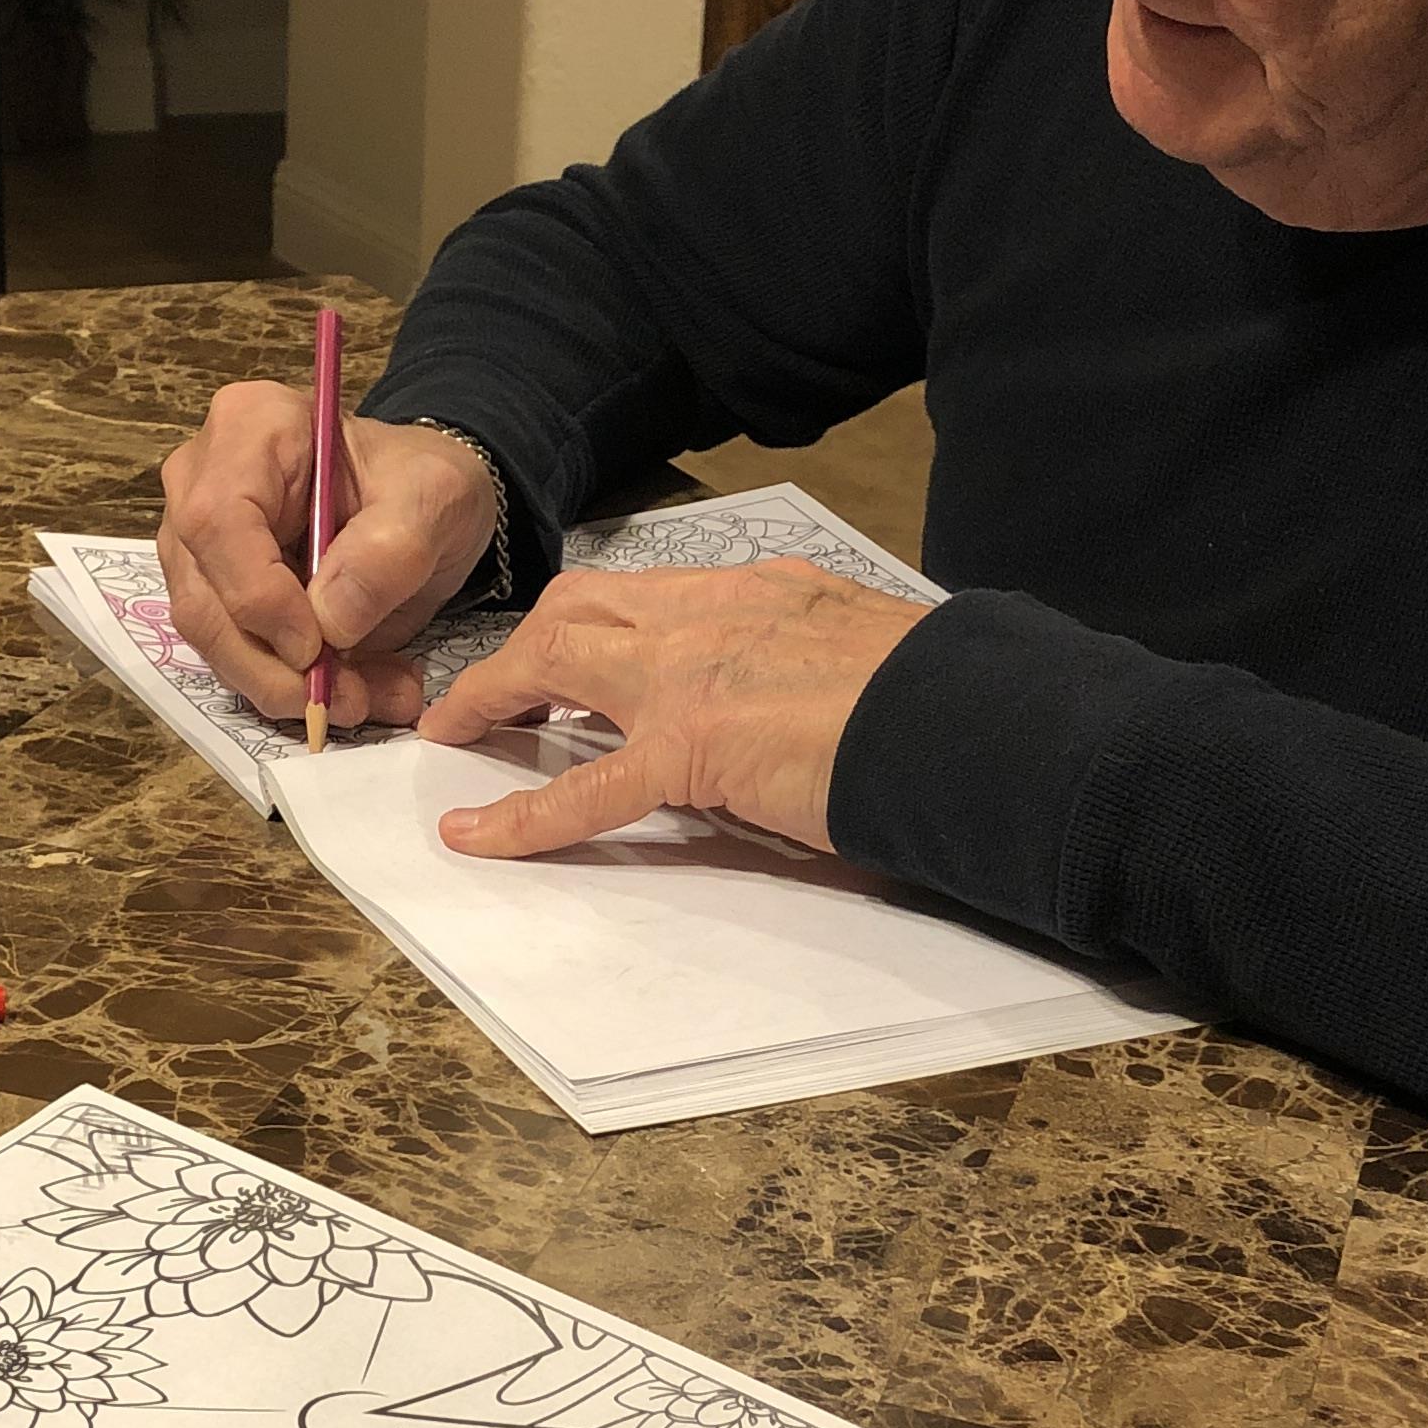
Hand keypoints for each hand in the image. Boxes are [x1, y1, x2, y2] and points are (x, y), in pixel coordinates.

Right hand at [157, 386, 498, 729]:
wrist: (422, 503)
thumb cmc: (421, 482)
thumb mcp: (435, 499)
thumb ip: (389, 551)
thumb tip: (331, 621)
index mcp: (250, 427)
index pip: (219, 521)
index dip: (258, 596)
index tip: (316, 647)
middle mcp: (201, 482)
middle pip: (203, 594)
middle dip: (271, 665)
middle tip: (346, 700)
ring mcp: (199, 544)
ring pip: (212, 637)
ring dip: (285, 686)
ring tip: (366, 698)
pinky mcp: (215, 594)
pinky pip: (235, 655)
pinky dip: (294, 687)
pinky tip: (357, 691)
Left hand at [418, 559, 929, 855]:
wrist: (971, 722)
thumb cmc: (939, 700)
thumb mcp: (859, 649)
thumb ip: (804, 659)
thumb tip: (784, 698)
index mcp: (760, 588)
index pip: (649, 592)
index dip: (594, 619)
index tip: (570, 647)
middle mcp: (713, 611)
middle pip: (581, 605)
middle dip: (525, 643)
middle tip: (487, 691)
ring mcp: (692, 675)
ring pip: (556, 657)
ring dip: (495, 694)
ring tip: (456, 734)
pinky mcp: (691, 748)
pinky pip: (583, 788)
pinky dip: (520, 815)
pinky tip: (475, 839)